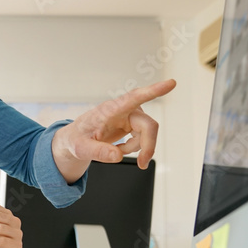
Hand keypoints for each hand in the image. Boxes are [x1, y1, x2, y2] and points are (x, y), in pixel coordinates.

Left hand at [52, 79, 176, 180]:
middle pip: (148, 125)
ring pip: (147, 133)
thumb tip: (117, 156)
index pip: (134, 98)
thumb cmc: (76, 139)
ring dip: (135, 148)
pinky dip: (135, 147)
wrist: (77, 138)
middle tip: (142, 164)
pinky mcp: (134, 122)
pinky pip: (144, 137)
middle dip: (147, 146)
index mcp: (110, 109)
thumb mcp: (80, 148)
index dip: (153, 91)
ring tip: (115, 150)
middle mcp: (124, 109)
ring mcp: (131, 114)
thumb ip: (97, 152)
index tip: (171, 83)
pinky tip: (120, 147)